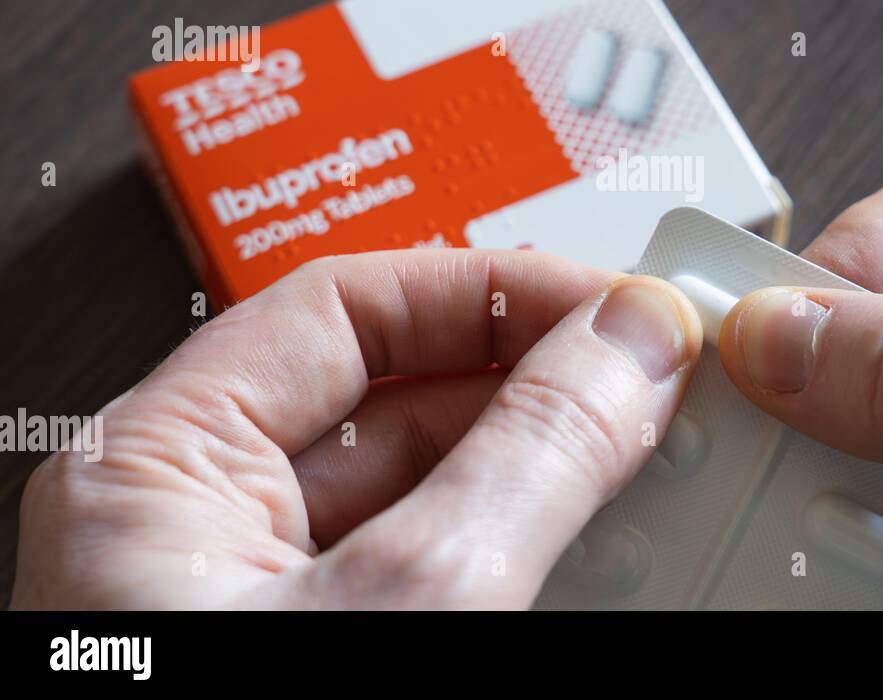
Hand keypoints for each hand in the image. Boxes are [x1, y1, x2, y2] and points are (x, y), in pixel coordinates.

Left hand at [12, 251, 700, 607]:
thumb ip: (533, 457)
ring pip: (440, 492)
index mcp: (160, 475)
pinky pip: (450, 576)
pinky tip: (616, 564)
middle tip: (655, 386)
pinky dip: (540, 561)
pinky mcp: (331, 659)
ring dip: (557, 478)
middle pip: (403, 400)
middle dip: (542, 387)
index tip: (611, 306)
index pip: (347, 310)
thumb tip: (627, 348)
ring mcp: (271, 610)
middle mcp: (207, 531)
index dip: (492, 289)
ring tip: (656, 472)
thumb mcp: (412, 608)